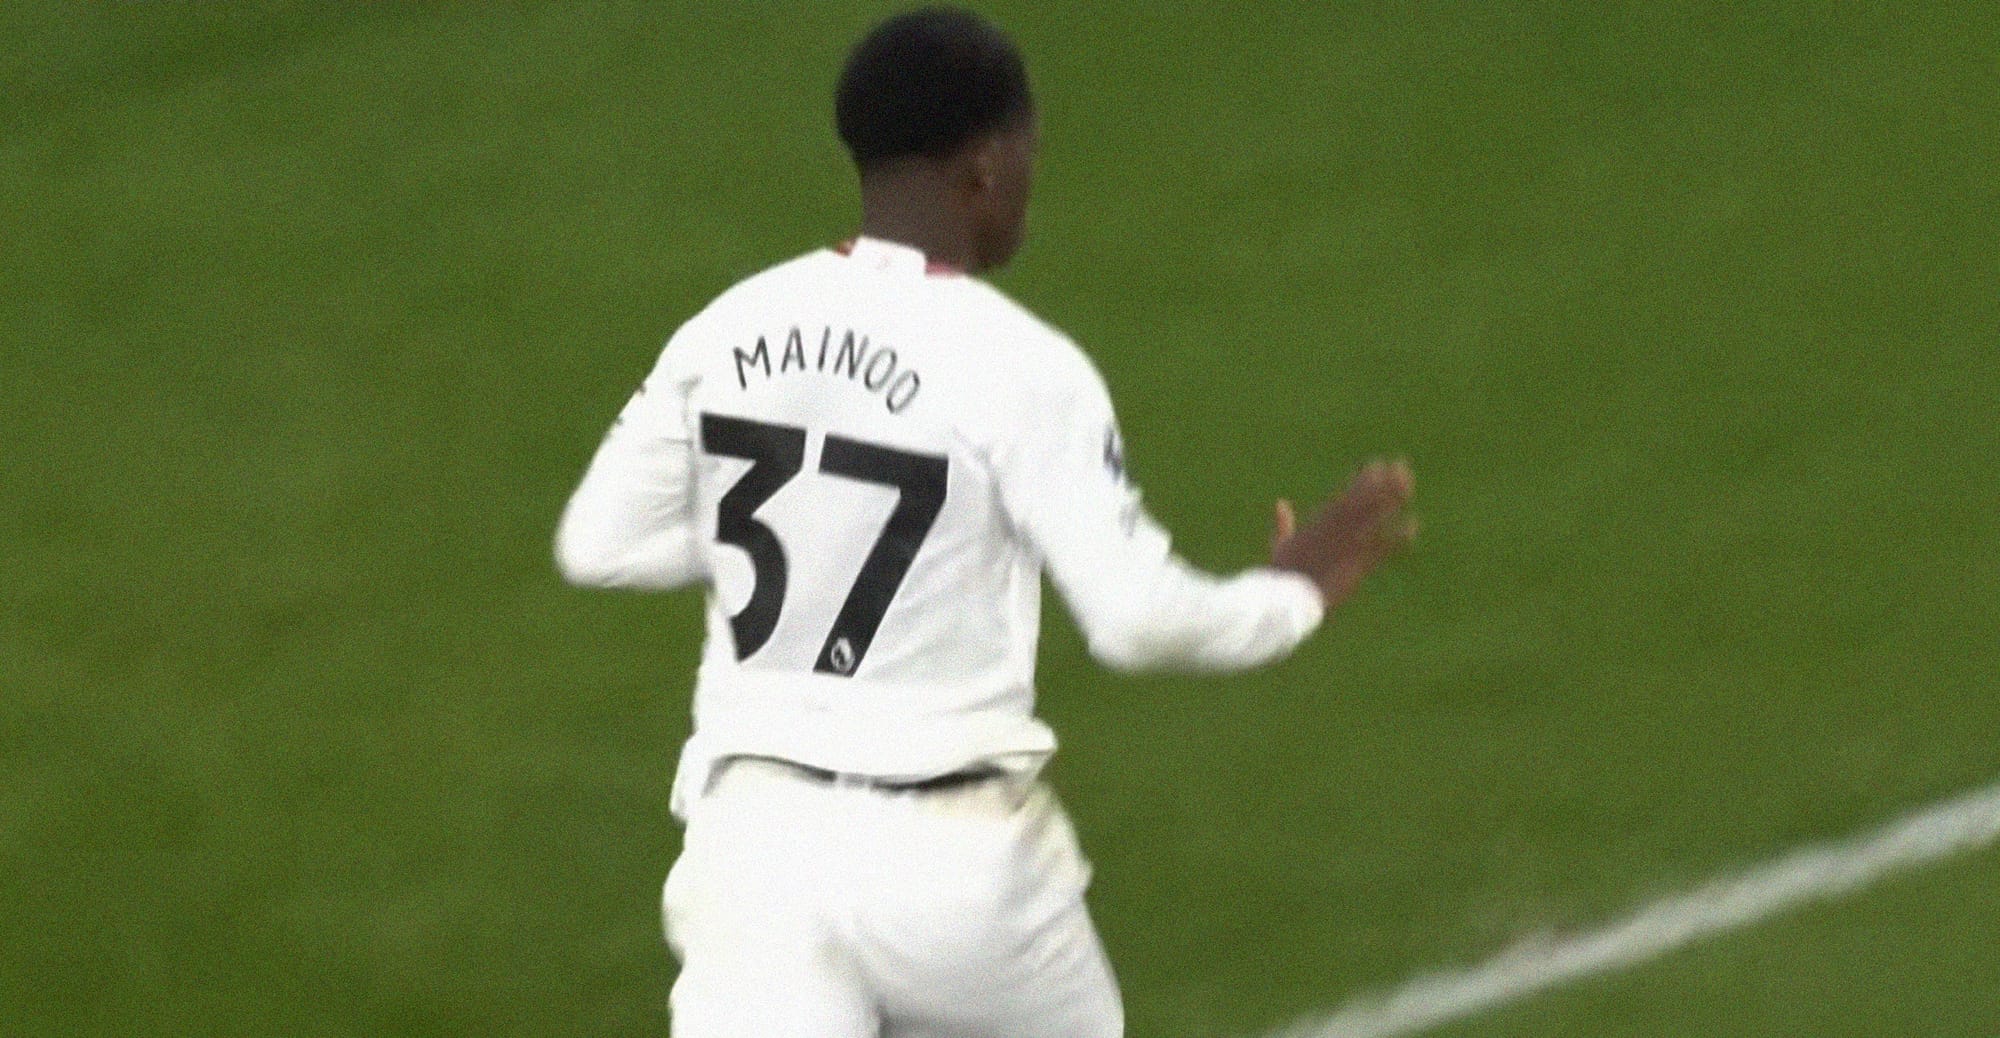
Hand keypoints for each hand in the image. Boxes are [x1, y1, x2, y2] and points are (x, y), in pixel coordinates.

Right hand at [1270, 458, 1416, 610]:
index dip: (1364, 478)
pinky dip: (1399, 535)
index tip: (1377, 465)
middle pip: (1365, 497)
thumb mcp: (1280, 544)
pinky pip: (1383, 546)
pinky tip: (1413, 526)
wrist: (1288, 596)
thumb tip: (1280, 504)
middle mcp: (1337, 526)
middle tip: (1400, 465)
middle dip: (1384, 481)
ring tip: (1408, 484)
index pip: (1348, 493)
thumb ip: (1283, 524)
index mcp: (1320, 521)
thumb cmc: (1283, 573)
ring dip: (1392, 498)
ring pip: (1375, 514)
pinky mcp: (1357, 562)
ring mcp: (1349, 542)